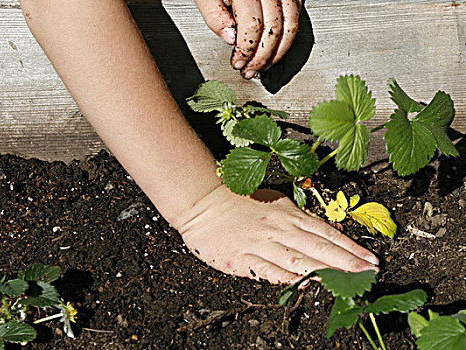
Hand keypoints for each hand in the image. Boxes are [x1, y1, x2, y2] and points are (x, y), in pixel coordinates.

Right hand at [175, 185, 378, 284]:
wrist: (205, 202)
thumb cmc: (240, 202)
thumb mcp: (275, 204)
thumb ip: (297, 220)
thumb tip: (320, 234)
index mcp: (289, 215)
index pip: (326, 233)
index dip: (351, 247)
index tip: (371, 260)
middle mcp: (280, 229)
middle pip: (319, 248)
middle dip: (347, 261)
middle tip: (370, 272)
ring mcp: (261, 243)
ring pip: (298, 259)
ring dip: (325, 271)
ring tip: (347, 282)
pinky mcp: (243, 257)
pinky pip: (267, 269)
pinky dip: (286, 276)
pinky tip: (304, 284)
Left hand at [195, 0, 301, 78]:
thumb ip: (215, 16)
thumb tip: (230, 39)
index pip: (253, 27)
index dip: (246, 50)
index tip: (238, 63)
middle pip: (274, 29)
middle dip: (262, 57)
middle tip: (250, 71)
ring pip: (291, 25)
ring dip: (279, 51)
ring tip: (265, 64)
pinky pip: (297, 14)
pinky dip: (288, 35)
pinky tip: (275, 46)